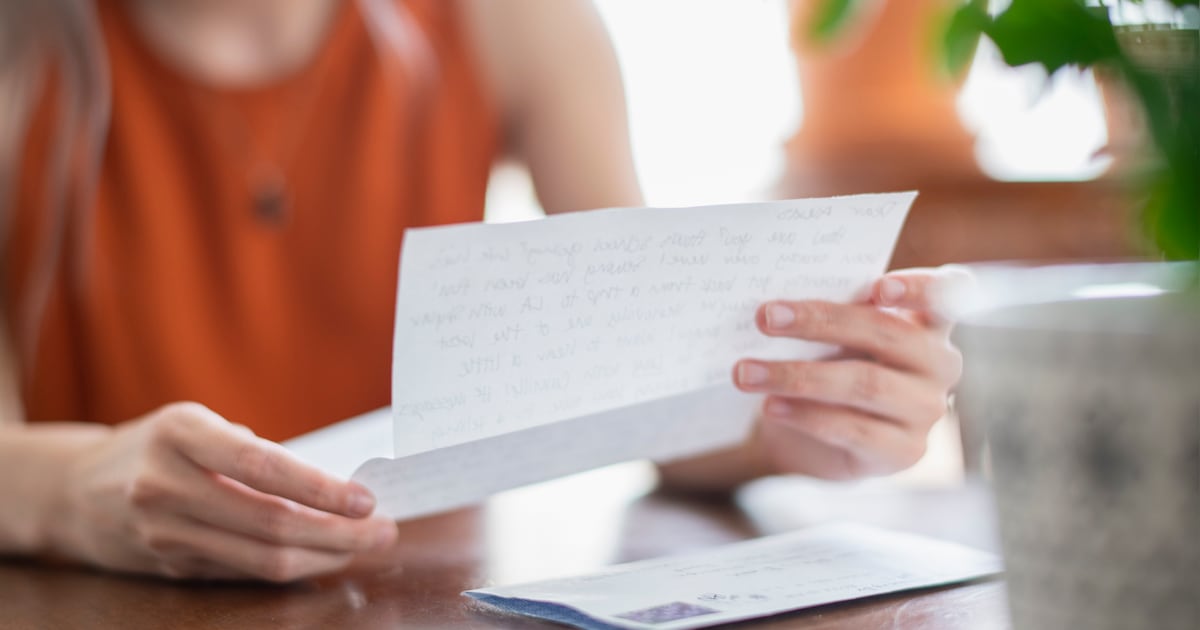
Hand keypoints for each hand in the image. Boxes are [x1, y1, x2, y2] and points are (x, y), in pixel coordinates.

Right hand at [48, 403, 397, 581]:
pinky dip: (292, 567)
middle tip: (384, 529)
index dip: (320, 487)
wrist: (74, 491)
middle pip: (270, 523)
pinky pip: (244, 572)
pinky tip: (322, 555)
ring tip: (364, 545)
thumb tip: (336, 486)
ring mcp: (164, 533)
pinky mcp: (171, 567)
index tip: (366, 498)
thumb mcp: (196, 424)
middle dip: (339, 532)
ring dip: (324, 556)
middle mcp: (166, 485)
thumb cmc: (157, 447)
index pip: (262, 466)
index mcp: (179, 434)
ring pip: (261, 559)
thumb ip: (253, 451)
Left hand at [733, 266, 968, 479]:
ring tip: (747, 372)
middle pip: (887, 334)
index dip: (920, 288)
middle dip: (820, 322)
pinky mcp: (903, 451)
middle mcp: (940, 364)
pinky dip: (805, 415)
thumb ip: (831, 316)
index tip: (878, 288)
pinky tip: (771, 406)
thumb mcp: (835, 337)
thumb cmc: (829, 366)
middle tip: (765, 317)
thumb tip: (779, 305)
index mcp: (929, 323)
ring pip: (865, 384)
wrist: (816, 436)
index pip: (948, 294)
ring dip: (798, 375)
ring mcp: (927, 410)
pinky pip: (852, 428)